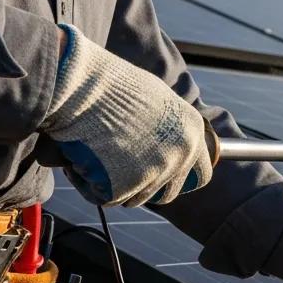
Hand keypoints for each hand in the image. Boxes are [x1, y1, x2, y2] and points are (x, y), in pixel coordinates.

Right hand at [41, 25, 217, 206]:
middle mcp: (182, 153)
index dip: (180, 178)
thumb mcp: (156, 99)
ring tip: (96, 159)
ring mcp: (157, 171)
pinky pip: (109, 198)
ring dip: (118, 187)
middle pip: (167, 192)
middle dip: (145, 187)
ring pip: (137, 198)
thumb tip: (164, 141)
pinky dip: (92, 187)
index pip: (201, 173)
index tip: (161, 174)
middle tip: (121, 172)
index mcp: (193, 131)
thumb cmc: (111, 84)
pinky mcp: (128, 185)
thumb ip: (168, 127)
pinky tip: (81, 165)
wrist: (83, 84)